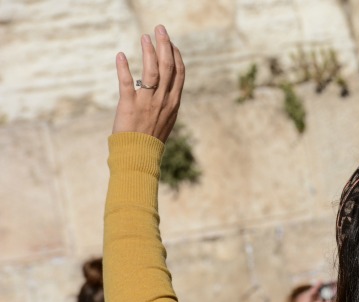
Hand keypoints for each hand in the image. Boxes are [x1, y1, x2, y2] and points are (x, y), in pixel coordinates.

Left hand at [113, 25, 184, 141]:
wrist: (139, 156)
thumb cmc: (151, 139)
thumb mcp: (166, 119)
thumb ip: (167, 102)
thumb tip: (167, 88)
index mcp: (174, 102)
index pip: (179, 73)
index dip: (176, 55)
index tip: (170, 42)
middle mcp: (163, 100)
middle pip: (168, 66)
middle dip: (165, 45)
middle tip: (159, 29)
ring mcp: (147, 102)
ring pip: (152, 71)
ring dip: (148, 51)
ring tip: (144, 36)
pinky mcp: (129, 106)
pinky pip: (127, 83)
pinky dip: (123, 68)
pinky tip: (120, 56)